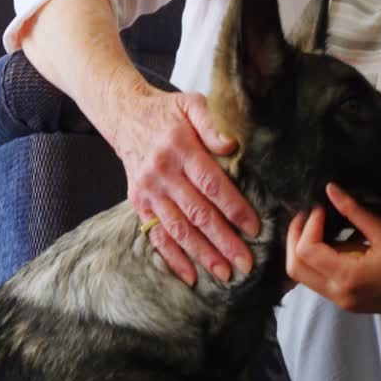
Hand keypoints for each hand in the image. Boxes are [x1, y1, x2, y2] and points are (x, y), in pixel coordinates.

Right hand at [115, 89, 256, 286]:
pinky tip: (190, 276)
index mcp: (180, 148)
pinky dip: (172, 258)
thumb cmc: (169, 113)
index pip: (211, 184)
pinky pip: (156, 235)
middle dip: (223, 241)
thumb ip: (212, 122)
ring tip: (225, 274)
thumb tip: (232, 145)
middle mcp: (162, 173)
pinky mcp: (138, 204)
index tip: (254, 228)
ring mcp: (148, 191)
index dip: (234, 208)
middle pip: (197, 213)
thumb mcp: (192, 104)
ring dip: (202, 255)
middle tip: (246, 263)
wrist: (126, 116)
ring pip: (178, 229)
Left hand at [286, 183, 380, 315]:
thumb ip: (354, 211)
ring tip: (321, 223)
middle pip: (295, 269)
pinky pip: (322, 280)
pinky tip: (335, 239)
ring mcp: (344, 302)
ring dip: (306, 249)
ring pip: (306, 276)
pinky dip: (320, 259)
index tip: (322, 207)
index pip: (306, 251)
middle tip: (308, 213)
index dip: (308, 225)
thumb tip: (330, 189)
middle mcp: (339, 295)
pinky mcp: (350, 301)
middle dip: (295, 238)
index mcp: (348, 278)